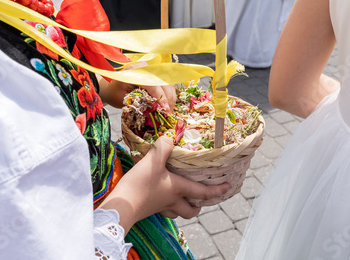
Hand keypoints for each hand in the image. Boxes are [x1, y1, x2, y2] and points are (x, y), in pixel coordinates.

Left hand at [97, 62, 176, 110]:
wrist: (111, 87)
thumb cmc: (115, 94)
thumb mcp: (124, 100)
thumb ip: (138, 103)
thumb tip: (156, 111)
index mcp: (133, 71)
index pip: (151, 83)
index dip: (160, 97)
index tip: (164, 109)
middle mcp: (143, 67)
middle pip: (162, 81)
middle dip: (168, 98)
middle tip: (169, 113)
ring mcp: (150, 68)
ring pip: (167, 81)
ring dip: (170, 96)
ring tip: (169, 110)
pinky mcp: (154, 72)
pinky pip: (166, 82)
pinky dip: (169, 93)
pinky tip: (168, 103)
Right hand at [98, 136, 230, 233]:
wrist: (121, 207)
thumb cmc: (140, 184)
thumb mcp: (153, 161)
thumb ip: (163, 147)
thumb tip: (169, 136)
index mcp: (178, 189)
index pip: (203, 192)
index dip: (217, 191)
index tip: (229, 188)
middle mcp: (172, 201)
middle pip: (191, 211)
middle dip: (197, 206)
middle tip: (200, 200)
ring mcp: (159, 207)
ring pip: (177, 213)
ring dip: (182, 208)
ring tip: (181, 198)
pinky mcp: (147, 209)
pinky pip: (162, 210)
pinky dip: (165, 205)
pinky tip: (159, 195)